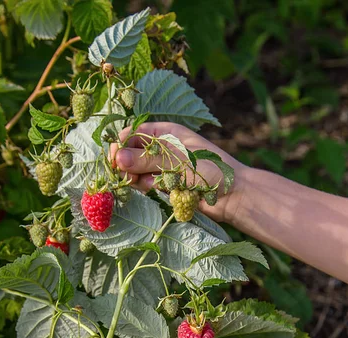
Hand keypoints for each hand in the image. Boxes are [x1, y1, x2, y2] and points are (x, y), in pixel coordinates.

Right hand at [109, 122, 247, 223]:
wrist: (233, 196)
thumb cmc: (212, 171)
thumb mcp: (178, 162)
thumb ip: (148, 160)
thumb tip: (117, 158)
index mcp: (166, 132)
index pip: (133, 133)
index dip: (120, 145)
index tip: (114, 161)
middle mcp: (162, 146)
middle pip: (130, 152)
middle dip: (126, 165)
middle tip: (129, 178)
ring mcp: (163, 166)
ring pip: (136, 170)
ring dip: (137, 178)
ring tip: (151, 185)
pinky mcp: (165, 183)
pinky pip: (145, 184)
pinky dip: (147, 188)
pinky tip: (157, 190)